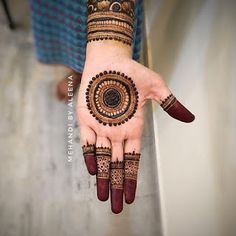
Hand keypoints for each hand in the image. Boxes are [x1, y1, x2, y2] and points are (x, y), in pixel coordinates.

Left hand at [77, 42, 193, 213]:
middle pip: (117, 165)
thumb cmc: (132, 72)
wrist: (109, 61)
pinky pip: (87, 141)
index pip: (133, 160)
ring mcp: (101, 126)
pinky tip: (92, 170)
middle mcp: (117, 132)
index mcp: (133, 128)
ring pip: (102, 158)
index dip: (131, 178)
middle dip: (116, 185)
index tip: (130, 196)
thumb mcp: (156, 87)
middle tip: (116, 208)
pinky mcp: (86, 119)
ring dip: (102, 177)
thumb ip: (170, 104)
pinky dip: (89, 155)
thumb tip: (190, 117)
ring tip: (102, 196)